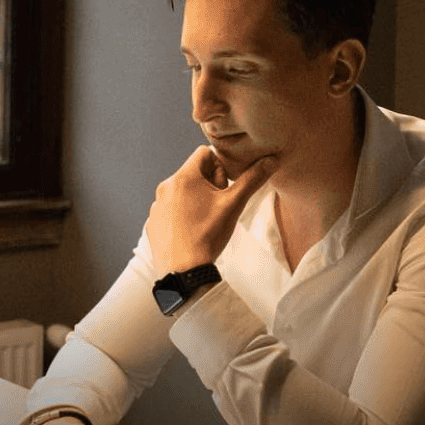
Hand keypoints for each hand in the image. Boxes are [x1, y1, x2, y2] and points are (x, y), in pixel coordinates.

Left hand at [144, 146, 274, 273]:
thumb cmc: (208, 235)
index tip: (226, 186)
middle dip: (211, 184)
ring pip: (183, 192)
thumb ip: (252, 179)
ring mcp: (157, 206)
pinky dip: (184, 214)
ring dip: (197, 199)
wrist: (183, 271)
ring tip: (207, 220)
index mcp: (183, 177)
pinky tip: (194, 231)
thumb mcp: (234, 204)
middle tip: (220, 205)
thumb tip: (270, 160)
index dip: (221, 166)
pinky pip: (172, 209)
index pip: (204, 153)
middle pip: (194, 172)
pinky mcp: (154, 223)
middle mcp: (165, 187)